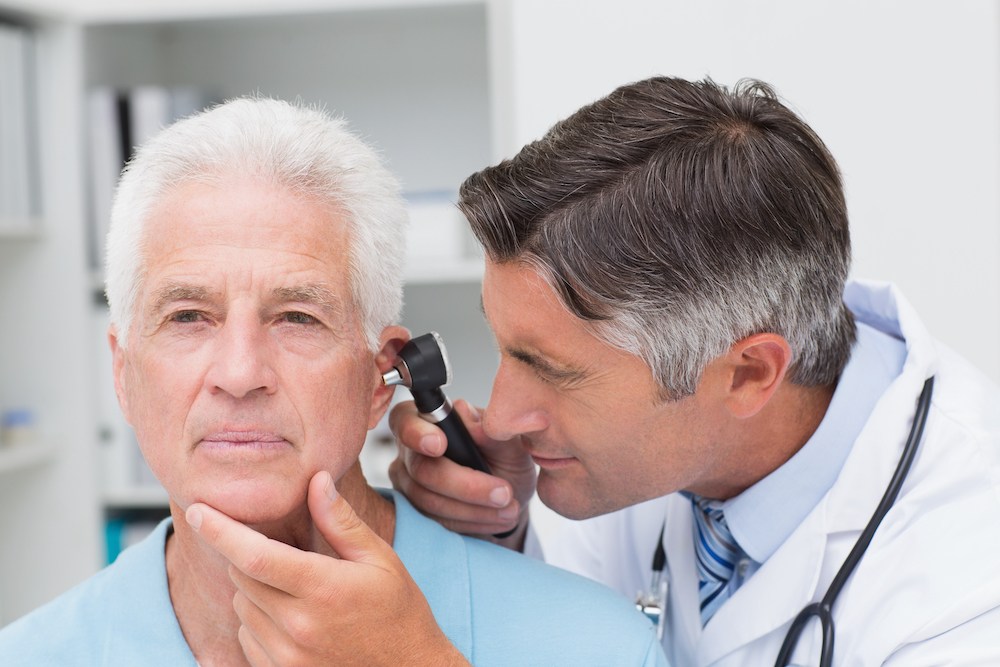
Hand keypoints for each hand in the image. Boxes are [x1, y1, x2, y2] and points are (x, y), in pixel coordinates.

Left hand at [186, 471, 468, 666]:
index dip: (220, 530)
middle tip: (289, 556)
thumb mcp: (380, 560)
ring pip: (242, 608)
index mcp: (323, 589)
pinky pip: (246, 639)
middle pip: (243, 577)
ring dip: (256, 592)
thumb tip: (316, 481)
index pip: (254, 555)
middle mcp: (299, 626)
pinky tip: (294, 621)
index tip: (199, 510)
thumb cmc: (398, 613)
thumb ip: (341, 521)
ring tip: (300, 593)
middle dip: (251, 556)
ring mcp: (288, 657)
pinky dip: (258, 623)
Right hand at [387, 399, 536, 545]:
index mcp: (425, 419)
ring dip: (474, 508)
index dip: (416, 432)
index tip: (440, 444)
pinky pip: (437, 521)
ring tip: (509, 508)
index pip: (405, 420)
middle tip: (503, 493)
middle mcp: (408, 450)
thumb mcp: (509, 443)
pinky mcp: (415, 511)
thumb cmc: (504, 459)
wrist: (508, 497)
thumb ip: (490, 432)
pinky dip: (472, 521)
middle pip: (421, 469)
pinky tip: (497, 518)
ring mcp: (407, 483)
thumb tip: (470, 422)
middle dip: (466, 485)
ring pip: (430, 501)